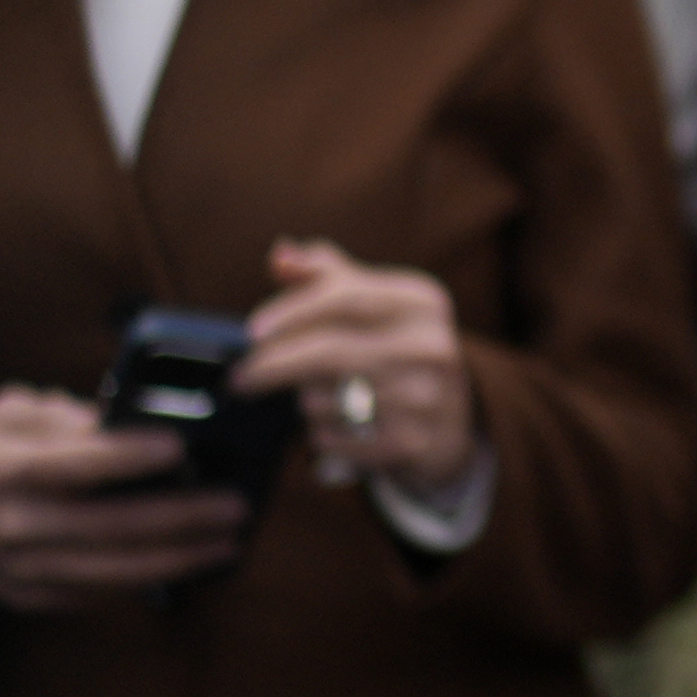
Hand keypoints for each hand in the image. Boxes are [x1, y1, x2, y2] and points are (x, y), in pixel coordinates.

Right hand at [0, 385, 244, 610]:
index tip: (181, 446)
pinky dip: (148, 583)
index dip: (128, 456)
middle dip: (180, 518)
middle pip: (107, 526)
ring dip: (178, 560)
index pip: (74, 463)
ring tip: (229, 544)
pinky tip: (191, 566)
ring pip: (112, 572)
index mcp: (6, 468)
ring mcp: (24, 567)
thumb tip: (129, 421)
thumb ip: (66, 414)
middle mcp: (15, 524)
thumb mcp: (7, 414)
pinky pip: (99, 594)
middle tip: (235, 505)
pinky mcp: (34, 596)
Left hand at [235, 239, 478, 497]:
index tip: (251, 331)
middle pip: (329, 351)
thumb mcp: (375, 303)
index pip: (345, 296)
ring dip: (307, 404)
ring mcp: (427, 395)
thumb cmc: (397, 347)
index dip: (292, 311)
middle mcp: (431, 344)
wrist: (454, 418)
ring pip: (325, 401)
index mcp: (421, 301)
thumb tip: (280, 254)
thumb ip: (325, 275)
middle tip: (242, 377)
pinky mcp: (415, 442)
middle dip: (274, 365)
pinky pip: (335, 441)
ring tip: (326, 401)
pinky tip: (335, 431)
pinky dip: (322, 437)